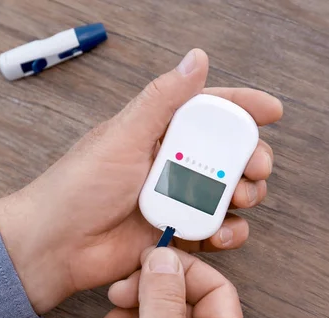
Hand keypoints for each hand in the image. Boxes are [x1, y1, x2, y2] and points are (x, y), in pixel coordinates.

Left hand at [0, 49, 282, 313]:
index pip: (209, 111)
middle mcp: (171, 162)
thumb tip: (197, 58)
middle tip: (256, 167)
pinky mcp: (177, 232)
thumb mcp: (122, 136)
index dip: (243, 108)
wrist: (56, 246)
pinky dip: (229, 231)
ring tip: (241, 198)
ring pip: (229, 191)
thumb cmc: (79, 187)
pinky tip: (224, 233)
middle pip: (228, 153)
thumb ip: (162, 100)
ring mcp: (176, 198)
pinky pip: (216, 229)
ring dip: (246, 194)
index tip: (272, 111)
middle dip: (251, 158)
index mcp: (158, 132)